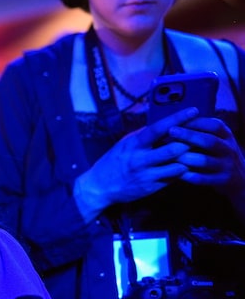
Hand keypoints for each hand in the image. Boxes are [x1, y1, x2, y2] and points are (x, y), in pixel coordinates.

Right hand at [75, 108, 198, 217]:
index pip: (158, 128)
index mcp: (134, 144)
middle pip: (173, 148)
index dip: (177, 119)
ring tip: (196, 154)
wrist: (99, 187)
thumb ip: (142, 136)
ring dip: (189, 159)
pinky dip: (182, 171)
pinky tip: (185, 167)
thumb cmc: (113, 162)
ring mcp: (147, 174)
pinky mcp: (151, 187)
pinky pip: (174, 178)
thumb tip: (161, 125)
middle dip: (189, 142)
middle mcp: (140, 159)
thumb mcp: (124, 145)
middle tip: (200, 137)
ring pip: (178, 166)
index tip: (193, 111)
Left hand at [169, 116, 244, 195]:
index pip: (214, 125)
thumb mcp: (217, 139)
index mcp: (226, 135)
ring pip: (206, 161)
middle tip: (170, 131)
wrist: (241, 176)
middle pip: (209, 141)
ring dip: (187, 157)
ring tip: (170, 154)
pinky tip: (177, 173)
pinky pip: (205, 179)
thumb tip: (175, 121)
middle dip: (189, 135)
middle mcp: (228, 149)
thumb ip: (201, 131)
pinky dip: (191, 176)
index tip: (176, 120)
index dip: (195, 122)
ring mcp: (227, 165)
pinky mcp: (223, 180)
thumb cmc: (220, 153)